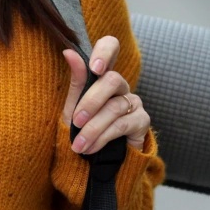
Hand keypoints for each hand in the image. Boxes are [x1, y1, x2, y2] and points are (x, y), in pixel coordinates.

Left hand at [61, 36, 149, 154]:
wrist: (95, 161)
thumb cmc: (83, 128)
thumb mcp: (74, 106)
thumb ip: (76, 81)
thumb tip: (68, 51)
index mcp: (102, 75)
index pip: (110, 47)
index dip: (105, 51)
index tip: (94, 67)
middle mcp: (120, 85)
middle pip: (111, 80)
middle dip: (90, 102)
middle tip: (75, 121)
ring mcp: (133, 101)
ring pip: (114, 107)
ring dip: (93, 128)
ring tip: (78, 145)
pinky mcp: (142, 120)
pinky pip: (122, 124)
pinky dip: (103, 137)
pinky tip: (91, 148)